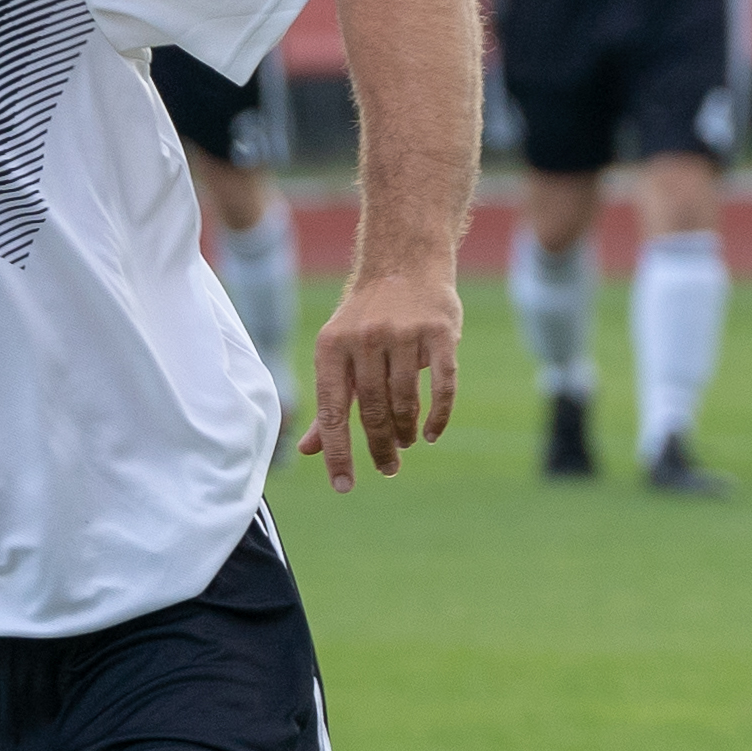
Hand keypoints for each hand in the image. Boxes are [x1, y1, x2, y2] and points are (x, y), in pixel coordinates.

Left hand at [297, 270, 461, 493]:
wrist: (403, 264)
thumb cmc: (364, 319)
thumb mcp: (337, 354)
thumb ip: (330, 402)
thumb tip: (309, 451)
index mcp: (331, 348)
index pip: (332, 411)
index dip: (337, 452)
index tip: (343, 486)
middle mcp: (365, 339)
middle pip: (372, 411)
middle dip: (379, 448)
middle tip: (387, 469)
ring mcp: (404, 333)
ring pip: (405, 401)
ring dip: (406, 432)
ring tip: (406, 443)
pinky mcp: (440, 331)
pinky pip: (443, 385)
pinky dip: (438, 416)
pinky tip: (430, 433)